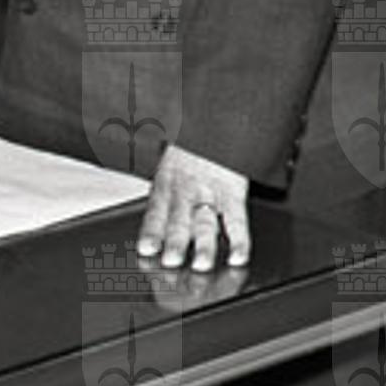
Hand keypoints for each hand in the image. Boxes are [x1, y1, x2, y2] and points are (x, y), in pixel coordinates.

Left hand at [136, 144, 250, 271]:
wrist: (216, 121)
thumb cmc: (189, 148)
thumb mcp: (166, 165)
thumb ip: (160, 198)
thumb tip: (150, 235)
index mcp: (165, 185)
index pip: (155, 213)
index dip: (151, 231)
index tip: (146, 249)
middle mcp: (185, 191)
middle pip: (179, 219)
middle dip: (175, 242)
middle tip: (172, 261)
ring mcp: (210, 192)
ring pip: (205, 222)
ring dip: (204, 245)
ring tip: (202, 264)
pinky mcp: (233, 192)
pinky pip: (237, 219)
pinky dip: (239, 240)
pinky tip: (237, 256)